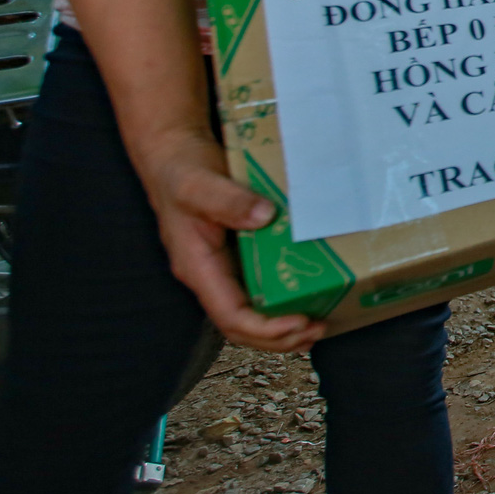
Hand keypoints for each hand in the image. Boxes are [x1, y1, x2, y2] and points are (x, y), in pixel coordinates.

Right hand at [142, 135, 323, 352]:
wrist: (174, 155)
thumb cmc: (181, 172)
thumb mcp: (199, 184)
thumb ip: (228, 201)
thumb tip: (264, 216)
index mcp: (198, 268)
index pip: (230, 316)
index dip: (264, 328)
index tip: (300, 321)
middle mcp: (210, 276)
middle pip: (242, 327)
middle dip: (280, 337)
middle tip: (319, 328)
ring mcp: (223, 269)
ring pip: (251, 314)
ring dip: (283, 327)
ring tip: (320, 323)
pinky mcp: (238, 256)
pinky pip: (260, 289)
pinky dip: (283, 301)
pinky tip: (310, 294)